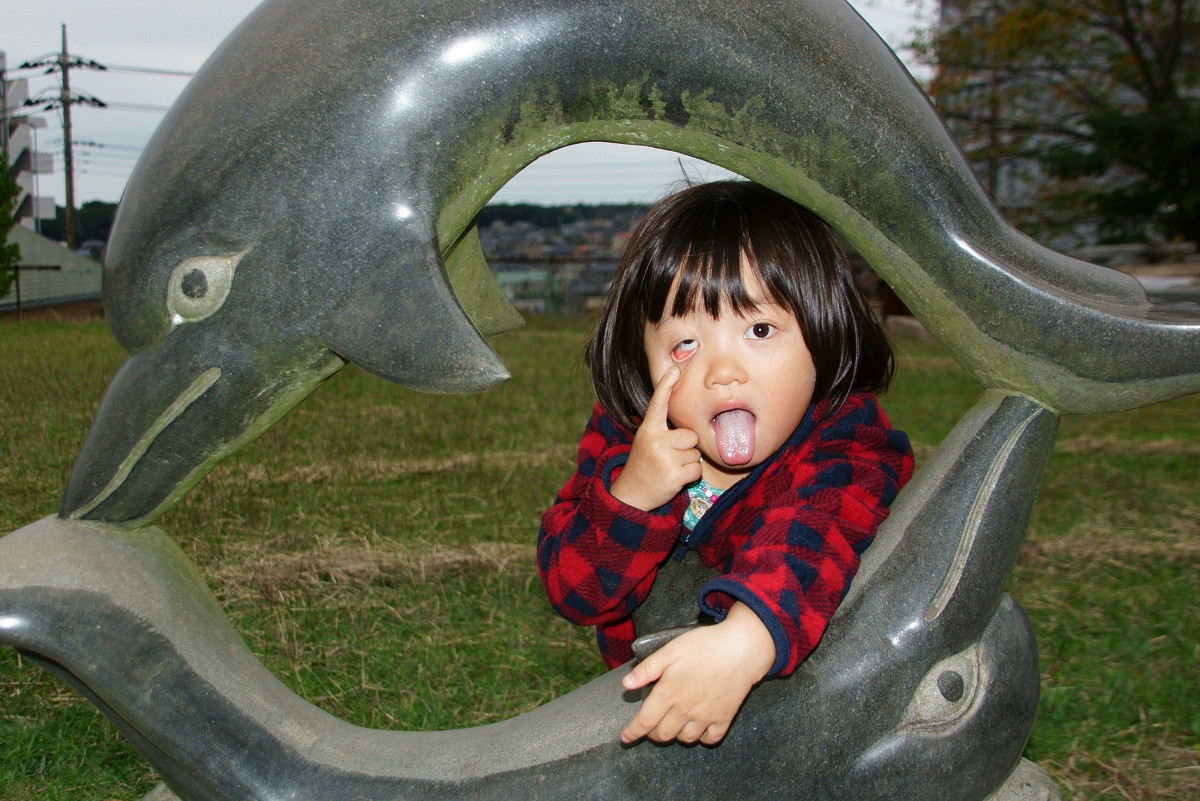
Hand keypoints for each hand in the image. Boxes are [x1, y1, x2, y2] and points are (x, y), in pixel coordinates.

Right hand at [610, 366, 701, 510]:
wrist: (631, 494)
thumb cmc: (644, 464)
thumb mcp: (646, 440)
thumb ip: (662, 429)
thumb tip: (686, 420)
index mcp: (648, 430)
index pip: (658, 404)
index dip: (666, 386)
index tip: (673, 370)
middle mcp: (656, 441)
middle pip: (690, 435)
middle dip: (686, 446)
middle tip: (670, 456)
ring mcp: (665, 459)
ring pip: (696, 453)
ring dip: (688, 462)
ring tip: (671, 467)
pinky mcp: (674, 475)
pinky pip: (698, 468)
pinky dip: (691, 475)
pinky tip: (676, 478)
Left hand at [620, 603, 774, 745]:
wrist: (741, 650)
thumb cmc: (703, 646)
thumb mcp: (670, 650)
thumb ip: (647, 669)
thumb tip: (627, 685)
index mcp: (668, 693)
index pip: (645, 721)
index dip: (632, 732)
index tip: (625, 738)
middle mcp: (685, 710)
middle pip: (663, 734)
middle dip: (653, 733)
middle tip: (652, 725)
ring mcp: (705, 717)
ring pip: (685, 738)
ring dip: (676, 735)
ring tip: (674, 725)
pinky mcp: (724, 718)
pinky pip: (710, 739)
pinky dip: (702, 738)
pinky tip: (699, 729)